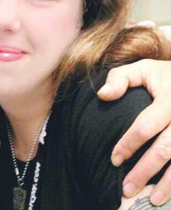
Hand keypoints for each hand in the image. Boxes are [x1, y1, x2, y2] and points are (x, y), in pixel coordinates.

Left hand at [98, 59, 170, 205]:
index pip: (145, 127)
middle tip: (126, 189)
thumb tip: (102, 95)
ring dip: (169, 184)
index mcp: (169, 100)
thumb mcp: (142, 69)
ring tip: (152, 200)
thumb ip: (120, 78)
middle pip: (164, 150)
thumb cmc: (164, 76)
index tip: (114, 160)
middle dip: (145, 172)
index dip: (128, 145)